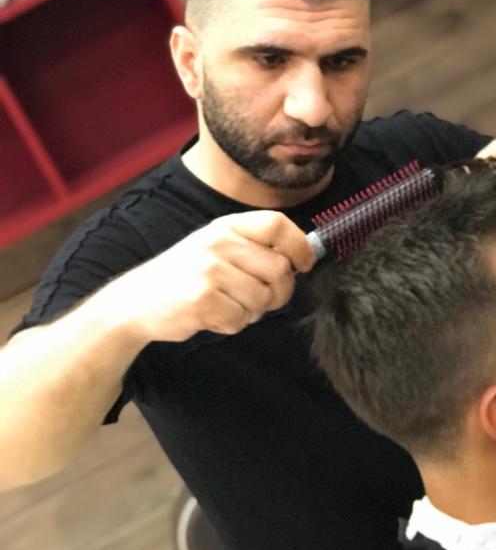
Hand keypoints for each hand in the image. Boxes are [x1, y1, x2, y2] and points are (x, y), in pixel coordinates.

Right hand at [99, 210, 315, 343]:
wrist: (135, 301)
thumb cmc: (184, 276)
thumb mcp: (215, 248)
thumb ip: (252, 249)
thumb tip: (301, 258)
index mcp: (225, 226)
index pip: (276, 224)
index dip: (300, 245)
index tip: (305, 264)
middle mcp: (217, 243)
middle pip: (279, 269)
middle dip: (279, 292)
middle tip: (262, 300)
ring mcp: (208, 270)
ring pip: (263, 299)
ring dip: (252, 312)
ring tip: (227, 305)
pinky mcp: (201, 299)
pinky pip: (241, 319)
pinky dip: (232, 325)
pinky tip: (212, 316)